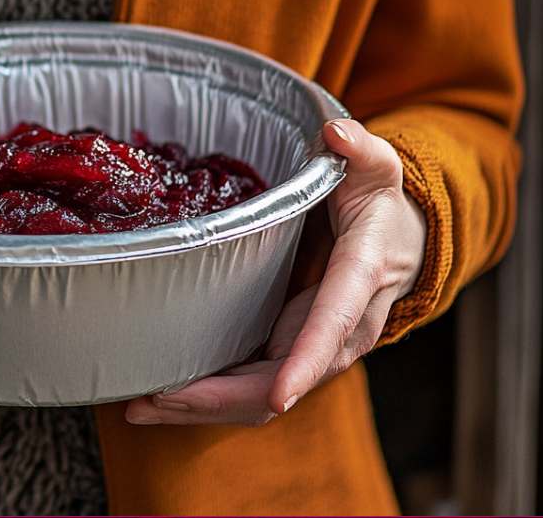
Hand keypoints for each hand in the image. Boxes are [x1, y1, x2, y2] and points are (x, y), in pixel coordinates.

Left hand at [125, 118, 426, 426]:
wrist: (400, 242)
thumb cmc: (378, 202)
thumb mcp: (375, 169)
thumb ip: (359, 150)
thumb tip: (335, 134)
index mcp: (359, 279)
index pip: (333, 324)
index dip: (306, 361)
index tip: (279, 396)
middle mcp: (342, 328)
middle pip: (286, 377)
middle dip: (224, 397)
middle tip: (160, 399)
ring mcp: (317, 348)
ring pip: (265, 396)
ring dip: (205, 408)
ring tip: (142, 407)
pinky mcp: (291, 352)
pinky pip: (253, 390)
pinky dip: (209, 401)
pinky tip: (160, 400)